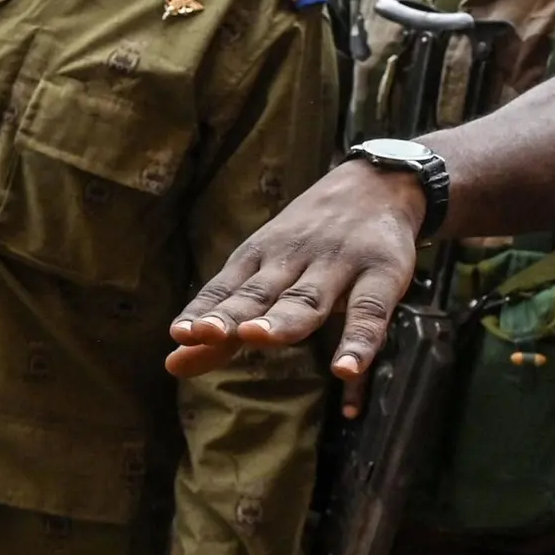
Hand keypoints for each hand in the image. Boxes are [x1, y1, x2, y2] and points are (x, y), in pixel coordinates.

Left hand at [167, 158, 427, 410]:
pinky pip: (369, 311)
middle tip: (206, 333)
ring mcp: (338, 264)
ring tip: (258, 338)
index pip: (225, 288)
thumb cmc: (310, 240)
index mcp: (260, 258)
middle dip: (232, 313)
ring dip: (283, 319)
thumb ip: (225, 320)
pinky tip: (346, 369)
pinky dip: (358, 341)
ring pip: (307, 297)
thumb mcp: (264, 270)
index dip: (203, 311)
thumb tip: (173, 363)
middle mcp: (293, 259)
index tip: (179, 334)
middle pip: (259, 292)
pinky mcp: (382, 273)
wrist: (377, 185)